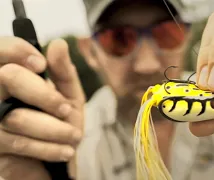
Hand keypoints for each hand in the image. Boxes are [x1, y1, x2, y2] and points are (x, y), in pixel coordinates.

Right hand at [0, 37, 84, 178]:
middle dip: (44, 95)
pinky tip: (64, 152)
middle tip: (67, 110)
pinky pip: (17, 142)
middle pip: (8, 78)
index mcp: (16, 76)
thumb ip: (64, 72)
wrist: (59, 159)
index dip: (17, 50)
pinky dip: (47, 148)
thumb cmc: (63, 123)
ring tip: (73, 136)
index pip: (2, 50)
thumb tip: (59, 43)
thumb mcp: (69, 96)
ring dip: (54, 129)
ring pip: (16, 116)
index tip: (41, 64)